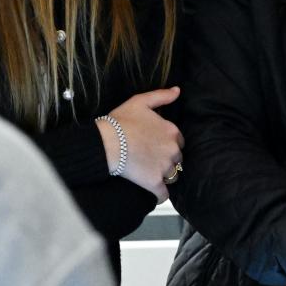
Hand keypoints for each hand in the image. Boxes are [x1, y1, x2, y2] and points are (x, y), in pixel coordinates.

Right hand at [99, 86, 183, 201]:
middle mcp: (172, 150)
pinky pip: (163, 194)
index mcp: (171, 131)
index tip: (157, 145)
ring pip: (173, 176)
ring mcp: (164, 167)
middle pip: (177, 159)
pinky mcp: (154, 183)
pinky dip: (159, 195)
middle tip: (151, 159)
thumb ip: (161, 96)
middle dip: (168, 160)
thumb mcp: (140, 101)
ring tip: (151, 173)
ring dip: (165, 176)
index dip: (168, 143)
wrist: (106, 142)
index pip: (179, 141)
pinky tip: (154, 192)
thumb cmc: (121, 120)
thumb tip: (178, 91)